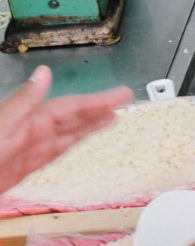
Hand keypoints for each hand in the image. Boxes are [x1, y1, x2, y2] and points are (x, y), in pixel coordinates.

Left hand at [0, 66, 131, 192]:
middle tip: (125, 100)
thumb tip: (44, 73)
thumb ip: (20, 103)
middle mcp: (24, 133)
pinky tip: (78, 141)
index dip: (96, 100)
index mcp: (21, 121)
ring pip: (62, 136)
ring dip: (88, 126)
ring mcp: (22, 152)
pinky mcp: (18, 171)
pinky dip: (67, 146)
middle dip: (96, 109)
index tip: (121, 93)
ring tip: (112, 118)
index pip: (67, 107)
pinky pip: (50, 155)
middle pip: (68, 118)